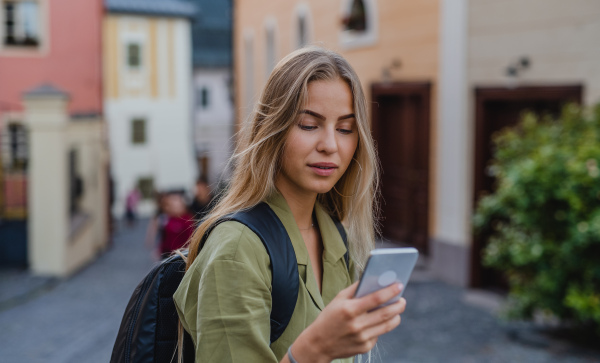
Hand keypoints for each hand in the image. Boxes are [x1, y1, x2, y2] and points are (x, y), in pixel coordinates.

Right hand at [291, 281, 405, 362]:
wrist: (318, 344)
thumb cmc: (329, 317)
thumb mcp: (338, 299)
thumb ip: (355, 289)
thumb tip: (373, 279)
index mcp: (349, 310)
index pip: (375, 299)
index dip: (390, 291)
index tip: (399, 285)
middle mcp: (357, 325)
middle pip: (386, 313)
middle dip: (398, 305)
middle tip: (403, 300)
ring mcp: (362, 338)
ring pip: (387, 326)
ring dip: (396, 316)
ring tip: (397, 309)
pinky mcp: (365, 347)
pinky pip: (378, 335)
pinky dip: (381, 326)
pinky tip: (379, 321)